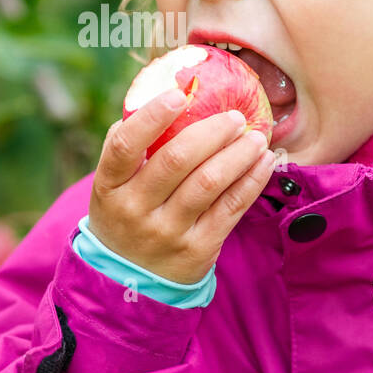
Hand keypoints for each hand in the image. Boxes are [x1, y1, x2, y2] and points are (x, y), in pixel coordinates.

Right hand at [87, 88, 277, 285]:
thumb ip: (128, 144)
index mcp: (108, 186)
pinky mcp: (197, 249)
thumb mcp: (111, 184)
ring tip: (257, 136)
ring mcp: (167, 232)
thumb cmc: (125, 212)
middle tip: (235, 116)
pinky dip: (251, 181)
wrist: (128, 278)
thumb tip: (161, 93)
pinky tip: (263, 162)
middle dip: (212, 131)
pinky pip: (230, 208)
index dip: (152, 117)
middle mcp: (134, 209)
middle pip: (176, 160)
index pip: (124, 146)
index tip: (179, 94)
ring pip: (209, 183)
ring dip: (238, 154)